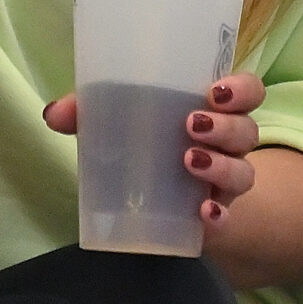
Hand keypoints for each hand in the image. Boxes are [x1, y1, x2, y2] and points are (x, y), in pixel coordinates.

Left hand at [44, 74, 265, 236]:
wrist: (163, 206)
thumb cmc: (147, 146)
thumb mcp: (118, 124)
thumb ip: (88, 111)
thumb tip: (54, 113)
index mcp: (214, 110)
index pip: (248, 91)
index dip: (242, 88)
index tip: (216, 90)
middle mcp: (229, 143)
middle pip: (247, 129)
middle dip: (226, 125)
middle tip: (192, 124)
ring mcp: (226, 180)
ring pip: (244, 170)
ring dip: (221, 165)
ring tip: (189, 161)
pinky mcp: (216, 214)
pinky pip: (228, 215)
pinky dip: (219, 214)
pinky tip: (205, 211)